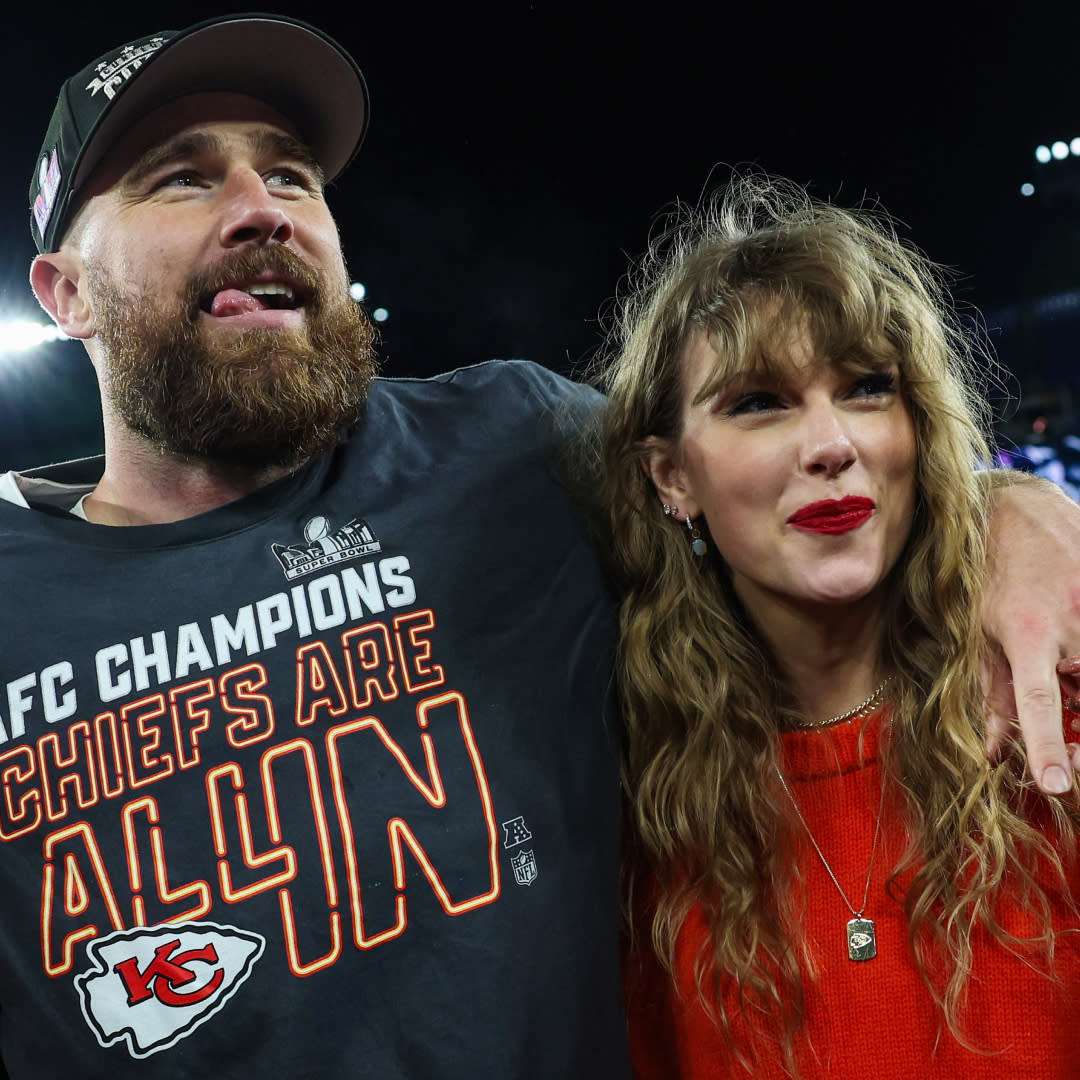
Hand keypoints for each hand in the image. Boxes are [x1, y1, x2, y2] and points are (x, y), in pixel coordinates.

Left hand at [981, 472, 1079, 792]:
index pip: (1037, 700)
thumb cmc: (986, 574)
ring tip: (1065, 667)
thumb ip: (990, 694)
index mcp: (1024, 632)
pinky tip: (1070, 652)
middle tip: (1067, 736)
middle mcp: (1070, 619)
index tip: (1057, 783)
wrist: (1016, 508)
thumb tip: (994, 755)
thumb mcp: (976, 633)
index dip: (1047, 745)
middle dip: (1078, 719)